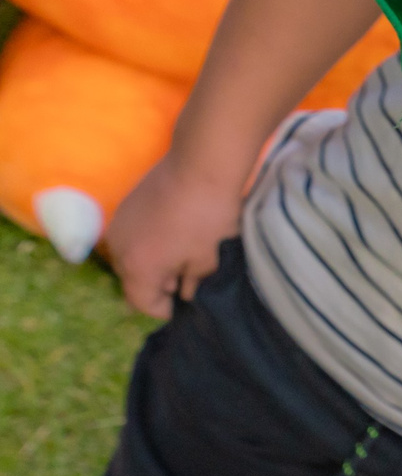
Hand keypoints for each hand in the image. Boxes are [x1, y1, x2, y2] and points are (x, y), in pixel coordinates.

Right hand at [103, 156, 244, 318]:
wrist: (201, 165)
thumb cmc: (208, 219)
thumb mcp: (208, 261)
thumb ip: (193, 285)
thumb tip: (186, 295)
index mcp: (137, 267)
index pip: (143, 303)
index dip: (167, 310)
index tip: (187, 305)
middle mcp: (118, 247)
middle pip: (133, 281)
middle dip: (157, 287)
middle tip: (188, 282)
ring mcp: (118, 224)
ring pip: (131, 258)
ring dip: (152, 265)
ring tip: (184, 258)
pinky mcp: (125, 206)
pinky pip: (132, 237)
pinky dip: (148, 245)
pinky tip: (174, 237)